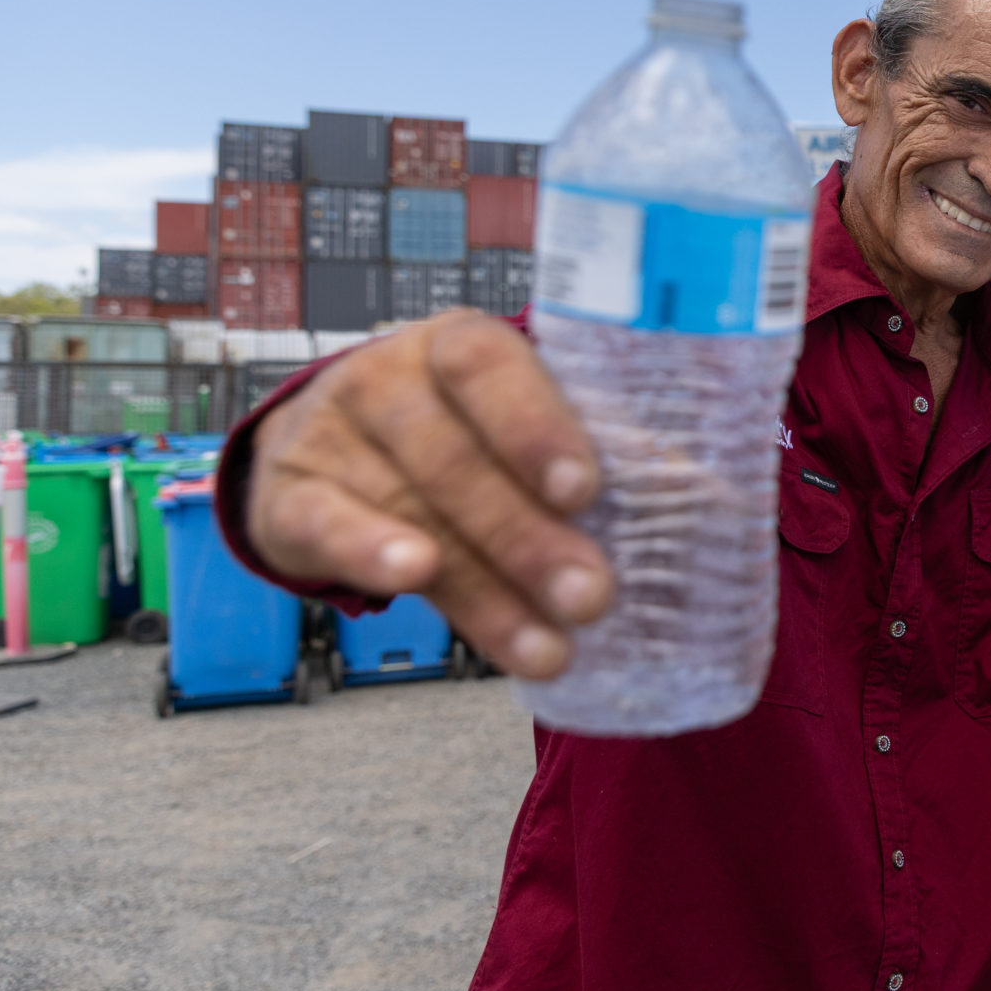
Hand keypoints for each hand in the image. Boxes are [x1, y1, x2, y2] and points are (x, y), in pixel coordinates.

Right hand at [244, 310, 613, 678]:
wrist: (328, 448)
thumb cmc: (461, 433)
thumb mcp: (521, 425)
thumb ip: (593, 455)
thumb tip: (701, 497)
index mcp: (460, 345)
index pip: (491, 367)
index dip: (536, 426)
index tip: (585, 490)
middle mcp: (389, 377)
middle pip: (459, 458)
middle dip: (529, 536)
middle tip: (591, 596)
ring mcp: (331, 434)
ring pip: (415, 511)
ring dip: (485, 587)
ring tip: (546, 645)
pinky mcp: (290, 496)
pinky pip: (329, 527)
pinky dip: (370, 554)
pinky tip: (414, 582)